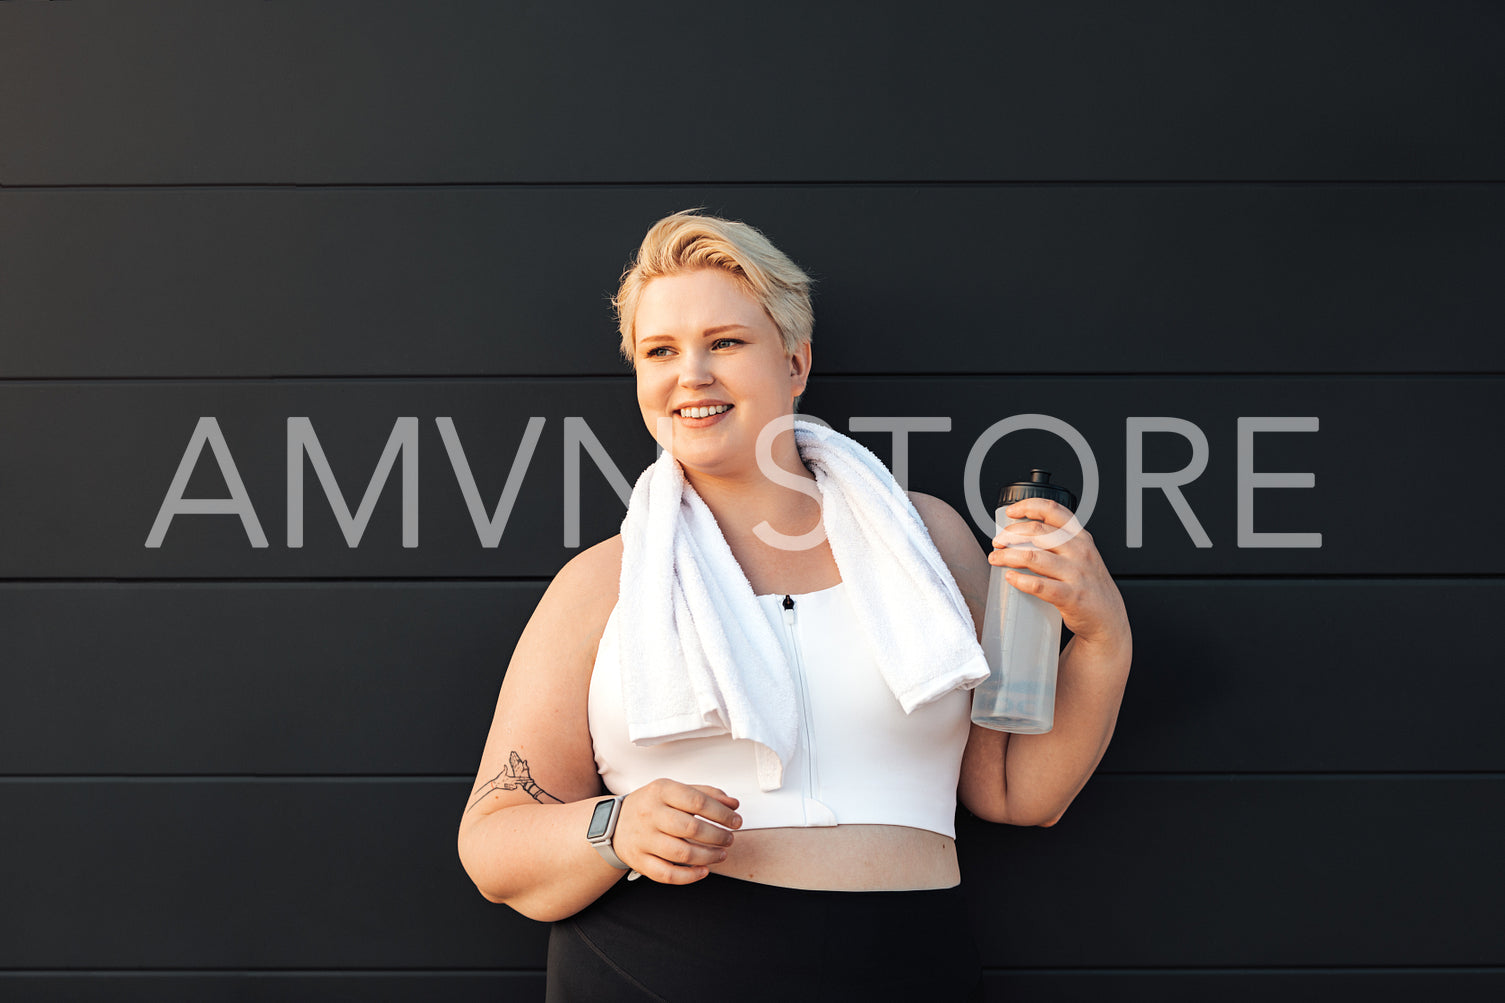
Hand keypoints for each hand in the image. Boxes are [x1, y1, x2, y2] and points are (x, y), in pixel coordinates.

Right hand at [612, 779, 741, 883]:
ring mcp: (644, 839)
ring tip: (721, 854)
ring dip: (708, 856)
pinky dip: (689, 876)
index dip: (721, 813)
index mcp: (660, 791)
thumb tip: (732, 804)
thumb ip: (704, 793)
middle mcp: (650, 814)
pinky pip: (667, 874)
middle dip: (718, 836)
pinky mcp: (640, 861)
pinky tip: (703, 870)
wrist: (612, 823)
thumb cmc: (648, 806)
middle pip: (691, 828)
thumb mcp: (672, 790)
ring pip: (682, 853)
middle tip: (729, 838)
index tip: (735, 820)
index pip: (697, 801)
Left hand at [989, 497, 1128, 649]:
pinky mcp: (1071, 596)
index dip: (1028, 506)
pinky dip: (1020, 580)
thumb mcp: (1082, 556)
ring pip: (1033, 556)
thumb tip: (1022, 536)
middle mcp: (1080, 551)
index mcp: (1081, 537)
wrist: (1108, 618)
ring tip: (995, 558)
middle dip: (1010, 535)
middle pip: (1037, 531)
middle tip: (997, 542)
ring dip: (1007, 555)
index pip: (1053, 510)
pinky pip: (1039, 585)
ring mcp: (1076, 573)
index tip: (1010, 513)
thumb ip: (1060, 543)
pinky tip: (1010, 578)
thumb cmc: (1089, 586)